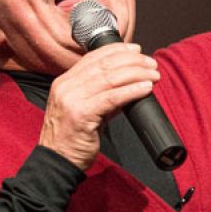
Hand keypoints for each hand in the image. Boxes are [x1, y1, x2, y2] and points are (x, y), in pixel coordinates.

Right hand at [38, 42, 159, 168]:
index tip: (136, 50)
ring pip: (110, 79)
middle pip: (104, 66)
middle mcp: (65, 86)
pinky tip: (145, 89)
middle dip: (132, 61)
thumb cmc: (72, 137)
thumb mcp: (84, 108)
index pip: (93, 57)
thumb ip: (102, 94)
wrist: (57, 160)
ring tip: (153, 76)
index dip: (117, 50)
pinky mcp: (81, 114)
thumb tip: (128, 84)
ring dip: (136, 74)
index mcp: (65, 81)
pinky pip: (111, 98)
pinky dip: (131, 91)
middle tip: (151, 64)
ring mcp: (71, 99)